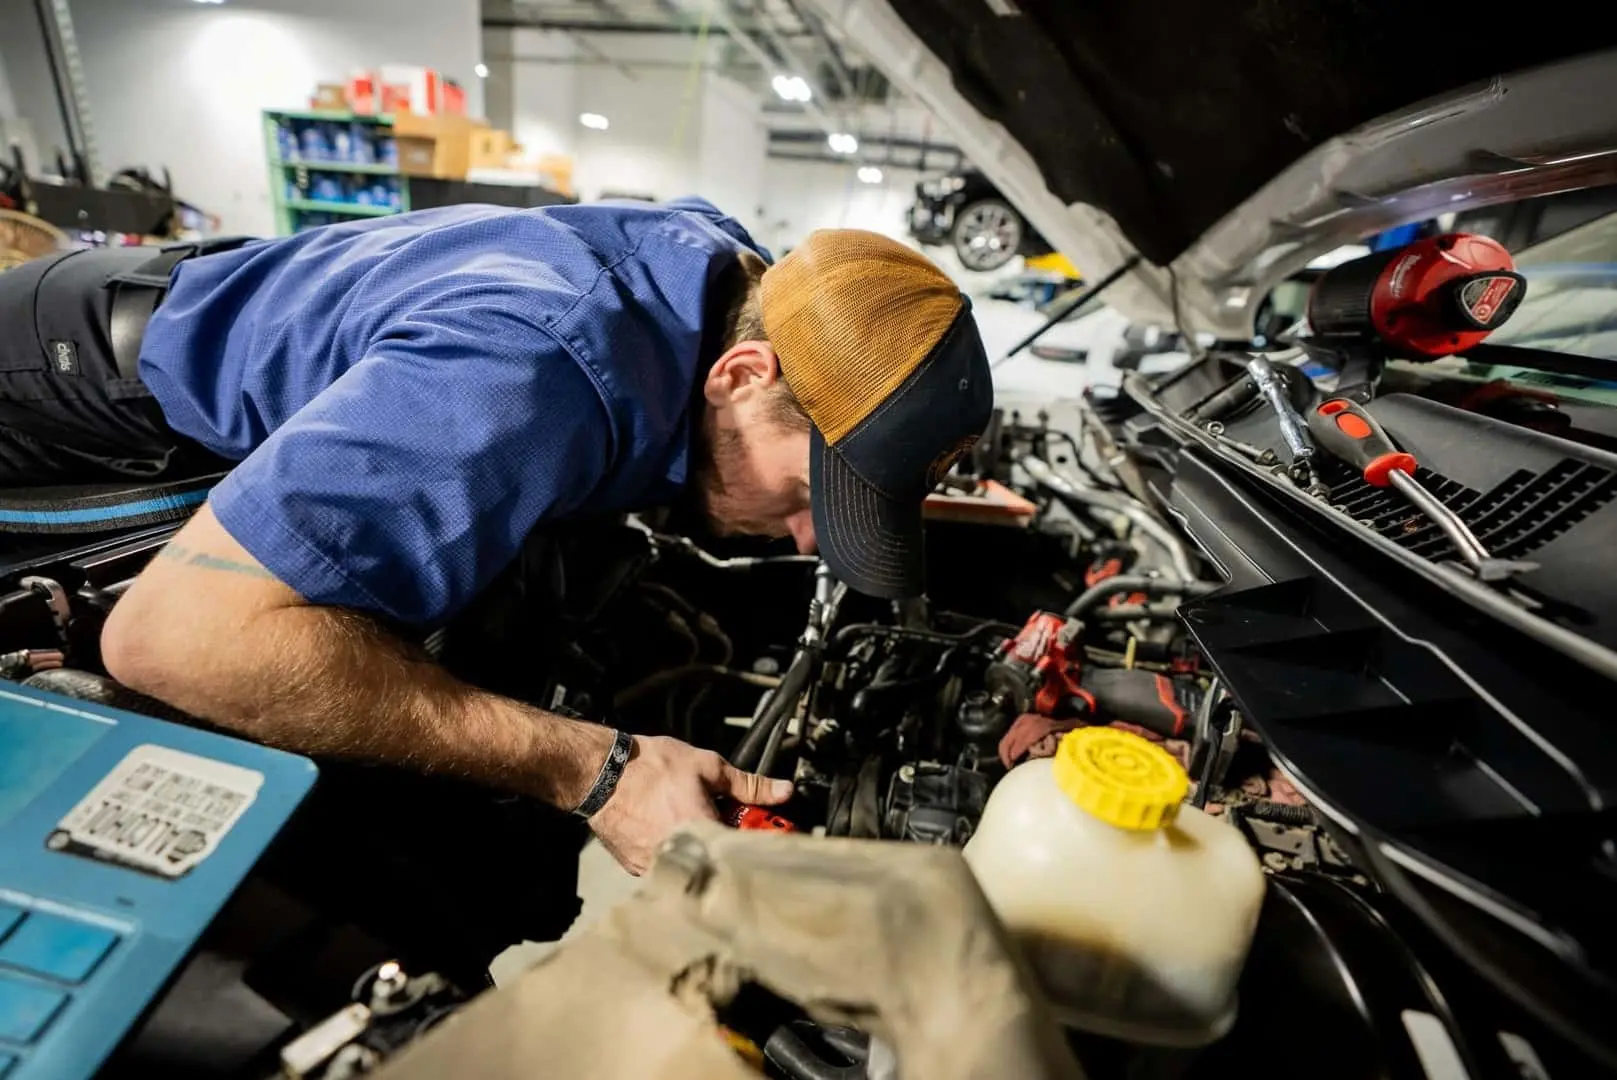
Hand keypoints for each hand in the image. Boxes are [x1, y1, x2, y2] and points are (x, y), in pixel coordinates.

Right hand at [588, 734, 792, 874]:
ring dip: (704, 851)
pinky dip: (678, 855)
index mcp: (704, 834)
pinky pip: (670, 869)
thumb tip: (783, 791)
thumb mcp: (706, 767)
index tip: (766, 830)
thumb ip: (748, 785)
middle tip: (730, 822)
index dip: (761, 838)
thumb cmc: (650, 767)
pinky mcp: (639, 871)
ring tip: (696, 824)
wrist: (601, 773)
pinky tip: (673, 832)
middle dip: (733, 846)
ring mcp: (657, 869)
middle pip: (722, 863)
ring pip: (694, 869)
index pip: (749, 849)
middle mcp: (682, 859)